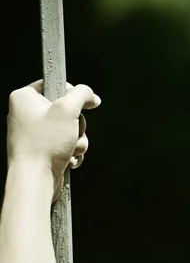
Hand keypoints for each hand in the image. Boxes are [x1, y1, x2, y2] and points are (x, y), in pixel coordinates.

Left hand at [7, 80, 100, 199]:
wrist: (35, 179)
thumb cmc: (44, 144)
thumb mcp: (68, 109)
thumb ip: (82, 94)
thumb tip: (92, 96)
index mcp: (24, 98)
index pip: (55, 84)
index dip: (72, 94)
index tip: (80, 105)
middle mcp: (26, 113)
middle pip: (67, 109)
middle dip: (77, 124)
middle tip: (71, 132)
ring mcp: (34, 133)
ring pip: (70, 128)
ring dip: (78, 140)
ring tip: (70, 149)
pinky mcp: (43, 148)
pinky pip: (66, 144)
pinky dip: (72, 151)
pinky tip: (67, 159)